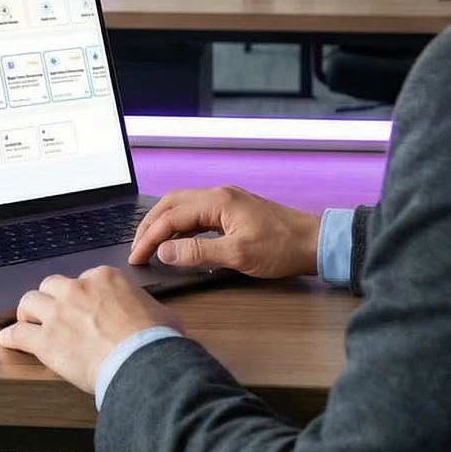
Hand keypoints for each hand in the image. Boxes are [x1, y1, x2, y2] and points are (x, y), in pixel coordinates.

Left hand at [0, 267, 182, 391]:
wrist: (143, 361)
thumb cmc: (156, 340)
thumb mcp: (161, 313)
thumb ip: (147, 308)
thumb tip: (154, 317)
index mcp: (105, 278)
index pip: (84, 278)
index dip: (81, 294)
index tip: (81, 306)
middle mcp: (78, 289)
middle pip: (51, 285)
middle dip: (50, 298)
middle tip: (51, 310)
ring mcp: (58, 313)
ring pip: (29, 302)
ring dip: (27, 313)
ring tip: (27, 321)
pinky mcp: (46, 341)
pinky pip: (18, 334)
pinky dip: (11, 337)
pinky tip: (8, 341)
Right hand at [129, 186, 320, 278]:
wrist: (314, 242)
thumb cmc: (281, 248)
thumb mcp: (237, 255)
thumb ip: (197, 253)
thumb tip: (164, 252)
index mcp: (217, 201)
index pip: (170, 217)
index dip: (149, 237)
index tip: (136, 256)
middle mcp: (219, 195)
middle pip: (171, 203)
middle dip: (149, 224)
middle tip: (136, 247)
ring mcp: (227, 200)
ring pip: (183, 206)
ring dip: (164, 223)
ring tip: (150, 244)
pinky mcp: (233, 209)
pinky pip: (197, 213)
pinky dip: (181, 226)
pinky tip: (178, 241)